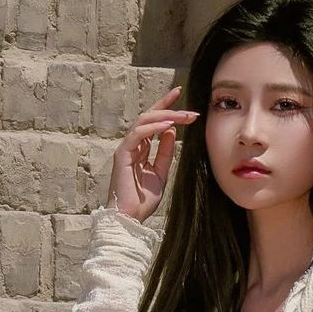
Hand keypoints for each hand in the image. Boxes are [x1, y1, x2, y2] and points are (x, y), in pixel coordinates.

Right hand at [106, 85, 199, 222]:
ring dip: (165, 116)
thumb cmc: (143, 199)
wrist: (130, 217)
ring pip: (143, 121)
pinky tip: (168, 126)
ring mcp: (126, 148)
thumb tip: (172, 131)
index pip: (153, 121)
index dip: (165, 106)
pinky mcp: (122, 155)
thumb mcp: (161, 172)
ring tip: (182, 117)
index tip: (180, 94)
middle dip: (169, 109)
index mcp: (141, 148)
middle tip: (190, 111)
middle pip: (148, 116)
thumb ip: (166, 152)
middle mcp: (133, 144)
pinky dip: (153, 128)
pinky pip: (137, 134)